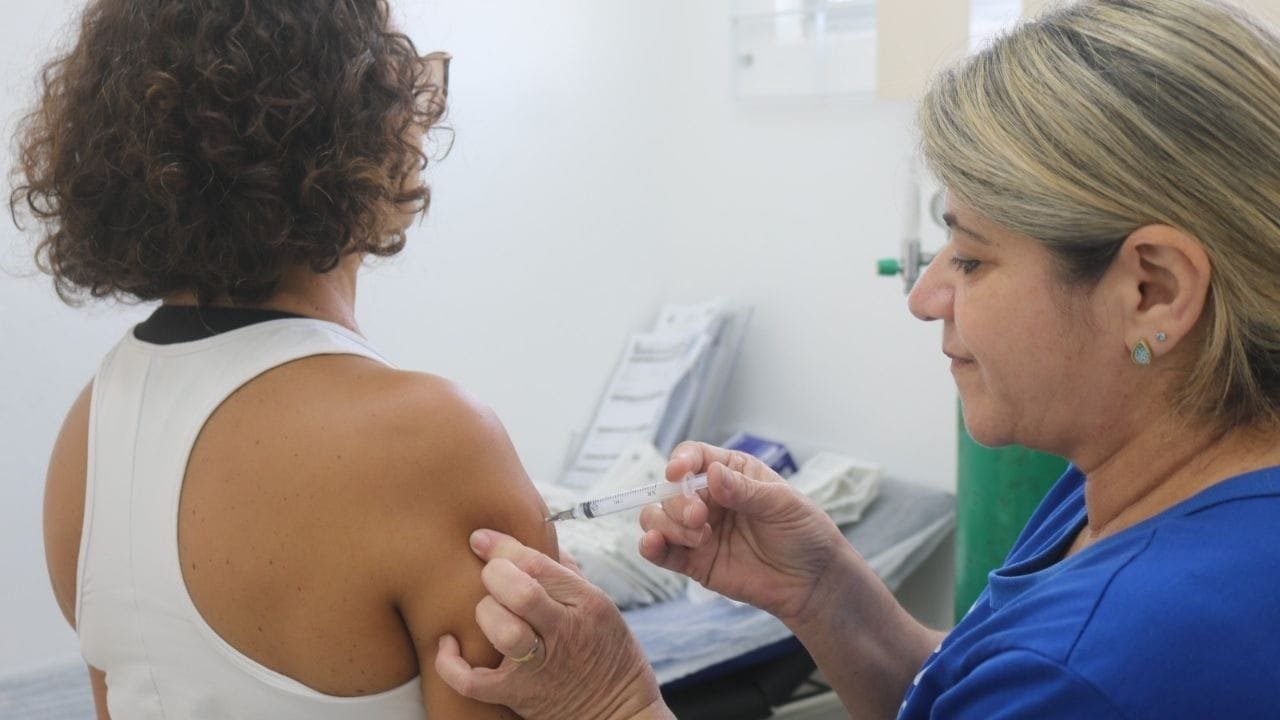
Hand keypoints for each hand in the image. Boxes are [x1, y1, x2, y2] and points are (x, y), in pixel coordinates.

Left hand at [435, 530, 670, 719]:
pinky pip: (472, 681)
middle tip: (489, 576)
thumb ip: (564, 573)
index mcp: (586, 603)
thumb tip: (525, 544)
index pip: (538, 564)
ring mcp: (541, 667)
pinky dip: (450, 663)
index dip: (502, 547)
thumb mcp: (600, 603)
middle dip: (494, 575)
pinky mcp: (518, 695)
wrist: (617, 710)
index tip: (480, 538)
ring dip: (485, 614)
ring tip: (486, 611)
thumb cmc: (605, 650)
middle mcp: (564, 633)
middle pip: (521, 593)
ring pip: (503, 631)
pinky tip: (449, 645)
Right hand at [639, 442, 846, 624]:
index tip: (677, 473)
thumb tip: (710, 474)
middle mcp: (709, 498)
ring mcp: (699, 530)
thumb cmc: (804, 533)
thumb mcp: (782, 503)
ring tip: (699, 538)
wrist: (814, 582)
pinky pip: (663, 552)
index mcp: (731, 473)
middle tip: (700, 518)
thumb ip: (745, 490)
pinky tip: (653, 544)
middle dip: (678, 502)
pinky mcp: (694, 562)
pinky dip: (651, 546)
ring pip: (659, 517)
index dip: (680, 461)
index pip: (693, 457)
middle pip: (670, 490)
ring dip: (667, 523)